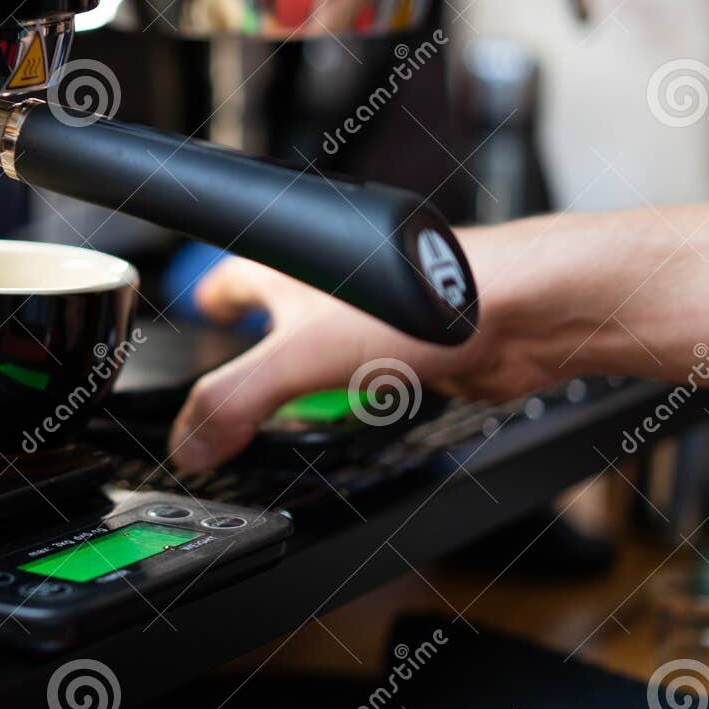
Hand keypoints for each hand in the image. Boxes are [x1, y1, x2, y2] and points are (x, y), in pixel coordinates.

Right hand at [166, 227, 553, 472]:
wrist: (518, 312)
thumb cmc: (424, 297)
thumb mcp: (301, 355)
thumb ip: (235, 401)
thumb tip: (189, 442)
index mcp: (291, 266)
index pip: (232, 277)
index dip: (210, 298)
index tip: (198, 315)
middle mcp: (332, 286)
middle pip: (279, 317)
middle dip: (257, 351)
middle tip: (235, 385)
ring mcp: (376, 318)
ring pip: (327, 353)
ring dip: (311, 386)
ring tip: (288, 419)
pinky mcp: (415, 349)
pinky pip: (372, 380)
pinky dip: (359, 402)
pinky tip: (358, 420)